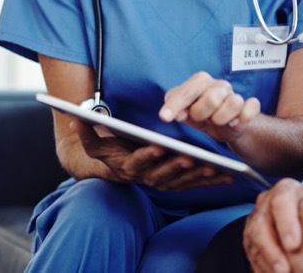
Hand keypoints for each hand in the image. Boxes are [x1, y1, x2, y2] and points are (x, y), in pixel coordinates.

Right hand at [72, 119, 231, 190]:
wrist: (114, 171)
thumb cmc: (109, 151)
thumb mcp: (95, 142)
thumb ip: (86, 131)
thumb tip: (75, 118)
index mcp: (128, 166)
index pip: (137, 162)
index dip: (147, 156)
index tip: (158, 147)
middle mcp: (146, 178)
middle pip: (163, 175)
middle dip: (178, 167)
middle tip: (192, 157)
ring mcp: (162, 182)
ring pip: (181, 182)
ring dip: (197, 176)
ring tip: (214, 167)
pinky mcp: (176, 184)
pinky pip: (194, 185)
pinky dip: (210, 182)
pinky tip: (228, 176)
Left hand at [160, 71, 260, 143]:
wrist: (225, 127)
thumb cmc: (201, 115)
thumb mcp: (185, 112)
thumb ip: (177, 110)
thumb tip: (173, 113)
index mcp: (201, 81)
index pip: (187, 90)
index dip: (175, 104)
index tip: (165, 117)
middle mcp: (219, 85)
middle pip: (211, 98)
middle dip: (201, 114)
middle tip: (199, 119)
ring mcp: (235, 95)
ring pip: (233, 103)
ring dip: (221, 119)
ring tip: (216, 122)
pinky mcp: (249, 107)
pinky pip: (251, 107)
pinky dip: (243, 117)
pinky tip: (235, 123)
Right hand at [244, 178, 302, 272]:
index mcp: (286, 189)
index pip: (280, 202)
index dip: (286, 224)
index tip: (294, 246)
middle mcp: (266, 202)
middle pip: (260, 224)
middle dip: (271, 250)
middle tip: (284, 270)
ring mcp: (256, 219)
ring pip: (253, 242)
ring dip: (265, 262)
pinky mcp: (252, 237)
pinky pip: (252, 254)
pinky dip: (261, 267)